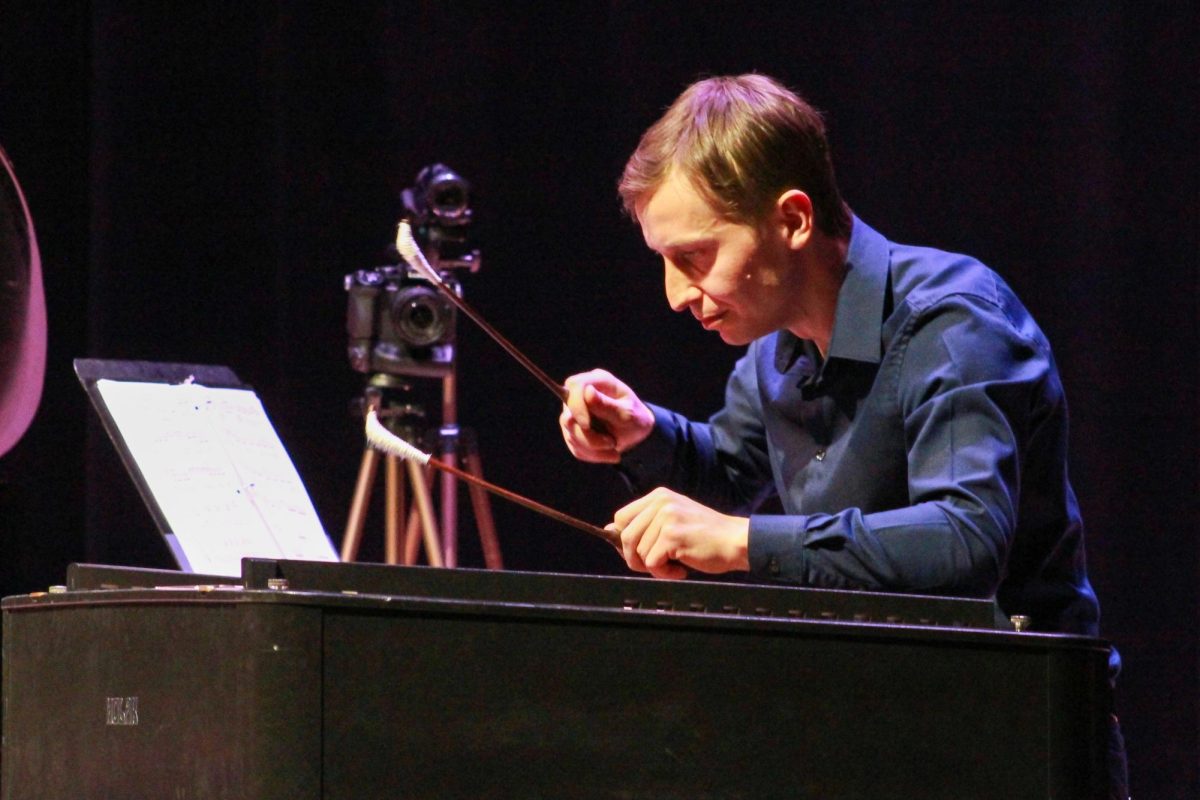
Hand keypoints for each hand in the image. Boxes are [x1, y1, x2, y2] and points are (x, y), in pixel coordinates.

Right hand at [559, 368, 653, 463]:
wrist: (637, 435)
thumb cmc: (636, 419)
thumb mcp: (627, 414)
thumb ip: (607, 406)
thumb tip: (587, 392)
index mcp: (598, 381)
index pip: (575, 385)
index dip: (576, 406)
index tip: (587, 425)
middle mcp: (581, 395)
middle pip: (568, 415)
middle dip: (588, 436)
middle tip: (612, 443)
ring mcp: (575, 413)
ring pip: (570, 433)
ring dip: (593, 447)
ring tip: (614, 448)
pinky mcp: (573, 430)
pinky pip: (575, 446)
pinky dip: (592, 453)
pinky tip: (608, 452)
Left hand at [607, 487, 749, 579]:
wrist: (736, 541)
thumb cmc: (706, 537)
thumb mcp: (672, 523)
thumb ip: (643, 526)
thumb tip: (609, 531)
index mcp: (658, 496)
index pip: (621, 518)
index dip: (625, 540)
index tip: (641, 552)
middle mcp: (660, 503)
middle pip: (626, 537)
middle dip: (637, 558)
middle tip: (659, 564)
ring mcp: (666, 518)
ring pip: (639, 553)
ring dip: (655, 568)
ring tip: (676, 563)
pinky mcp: (672, 536)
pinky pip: (652, 563)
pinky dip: (665, 573)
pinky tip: (681, 568)